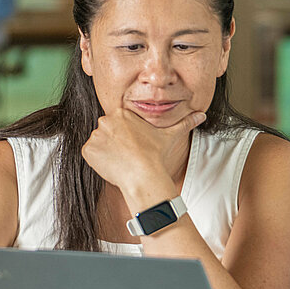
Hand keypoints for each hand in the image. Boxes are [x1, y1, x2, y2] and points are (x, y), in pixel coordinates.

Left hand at [80, 109, 204, 208]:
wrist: (143, 175)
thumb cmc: (157, 155)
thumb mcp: (171, 135)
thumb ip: (185, 122)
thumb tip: (201, 115)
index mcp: (122, 113)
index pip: (118, 123)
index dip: (125, 137)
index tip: (133, 147)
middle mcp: (106, 120)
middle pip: (107, 132)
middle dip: (115, 143)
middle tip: (127, 155)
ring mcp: (95, 135)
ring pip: (99, 143)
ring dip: (106, 152)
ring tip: (121, 161)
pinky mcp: (88, 150)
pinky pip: (90, 154)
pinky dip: (98, 161)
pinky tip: (112, 166)